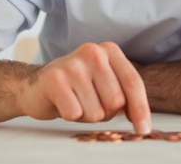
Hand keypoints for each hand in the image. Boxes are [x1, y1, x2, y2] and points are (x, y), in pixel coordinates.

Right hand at [19, 41, 150, 133]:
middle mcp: (93, 52)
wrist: (37, 85)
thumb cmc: (77, 88)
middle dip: (106, 112)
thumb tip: (142, 124)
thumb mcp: (105, 84)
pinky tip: (63, 102)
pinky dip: (70, 115)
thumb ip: (125, 96)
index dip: (141, 109)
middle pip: (116, 100)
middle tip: (90, 102)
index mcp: (110, 51)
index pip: (133, 82)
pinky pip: (75, 113)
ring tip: (76, 101)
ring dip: (87, 115)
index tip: (144, 130)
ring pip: (96, 111)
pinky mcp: (54, 78)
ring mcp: (73, 64)